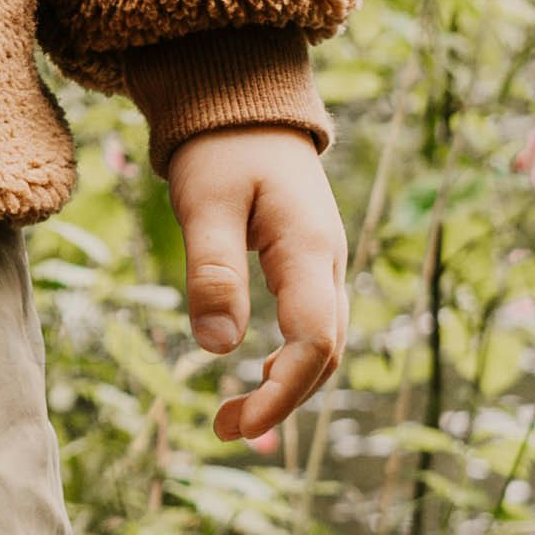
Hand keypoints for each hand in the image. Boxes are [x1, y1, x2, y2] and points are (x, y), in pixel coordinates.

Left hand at [165, 127, 348, 449]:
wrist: (248, 106)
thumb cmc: (222, 149)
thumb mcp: (205, 203)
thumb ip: (212, 271)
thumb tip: (218, 348)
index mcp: (309, 248)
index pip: (312, 341)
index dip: (280, 393)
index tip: (234, 424)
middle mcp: (329, 262)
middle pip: (326, 353)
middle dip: (282, 400)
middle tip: (223, 428)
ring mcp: (325, 264)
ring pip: (325, 343)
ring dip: (288, 386)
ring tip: (233, 415)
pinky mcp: (311, 265)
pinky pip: (315, 325)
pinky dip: (292, 361)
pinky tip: (255, 374)